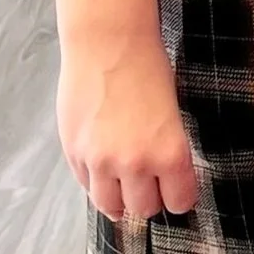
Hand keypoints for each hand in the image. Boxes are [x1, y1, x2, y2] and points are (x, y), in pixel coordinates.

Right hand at [58, 22, 196, 225]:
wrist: (108, 45)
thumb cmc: (149, 71)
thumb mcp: (173, 115)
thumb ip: (167, 153)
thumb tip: (164, 182)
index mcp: (170, 154)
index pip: (179, 202)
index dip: (179, 197)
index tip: (178, 190)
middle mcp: (135, 164)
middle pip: (144, 209)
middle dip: (149, 198)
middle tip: (151, 184)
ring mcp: (100, 161)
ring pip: (111, 206)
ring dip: (120, 199)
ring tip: (125, 184)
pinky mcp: (74, 153)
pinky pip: (86, 186)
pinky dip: (96, 183)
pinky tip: (104, 167)